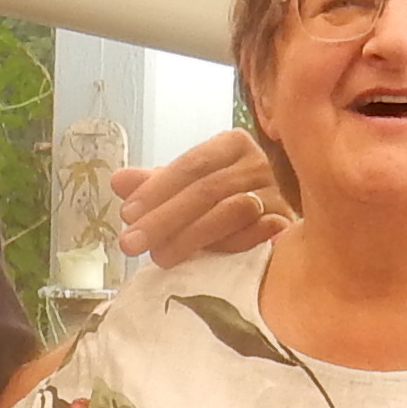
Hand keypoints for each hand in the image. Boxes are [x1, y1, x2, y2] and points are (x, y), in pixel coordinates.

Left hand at [112, 128, 288, 266]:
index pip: (191, 163)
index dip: (156, 189)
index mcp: (232, 145)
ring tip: (159, 257)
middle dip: (164, 218)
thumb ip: (154, 185)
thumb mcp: (185, 190)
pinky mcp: (289, 226)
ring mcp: (278, 194)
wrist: (273, 227)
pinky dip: (228, 247)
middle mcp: (259, 163)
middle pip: (207, 189)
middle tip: (131, 243)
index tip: (127, 214)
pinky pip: (258, 235)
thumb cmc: (222, 206)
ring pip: (232, 211)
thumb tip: (118, 181)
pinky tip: (202, 262)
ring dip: (190, 236)